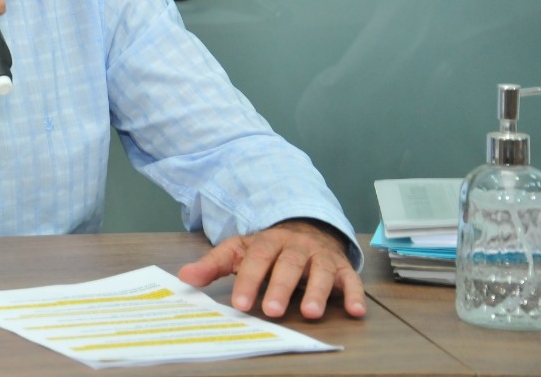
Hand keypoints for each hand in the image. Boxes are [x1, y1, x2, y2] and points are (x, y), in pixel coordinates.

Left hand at [177, 219, 365, 318]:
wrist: (306, 227)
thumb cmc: (268, 248)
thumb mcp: (239, 251)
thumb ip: (212, 265)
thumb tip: (183, 278)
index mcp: (268, 241)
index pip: (256, 258)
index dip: (249, 280)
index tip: (240, 304)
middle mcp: (296, 246)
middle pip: (288, 264)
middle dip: (281, 287)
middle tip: (273, 310)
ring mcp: (320, 255)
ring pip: (321, 271)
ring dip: (318, 291)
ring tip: (311, 313)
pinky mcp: (342, 266)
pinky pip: (351, 279)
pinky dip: (355, 294)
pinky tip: (356, 311)